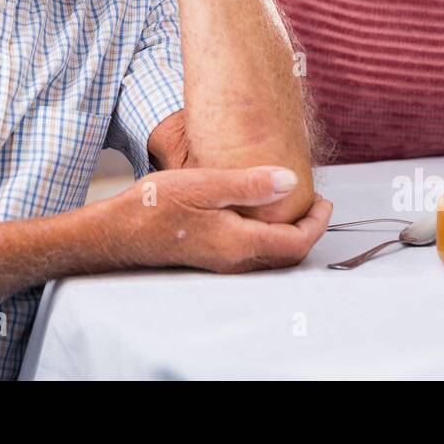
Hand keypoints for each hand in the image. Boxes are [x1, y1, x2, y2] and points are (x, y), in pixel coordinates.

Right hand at [108, 166, 332, 273]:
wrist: (119, 232)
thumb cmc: (156, 207)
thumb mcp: (205, 185)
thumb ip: (250, 185)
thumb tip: (290, 182)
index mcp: (239, 243)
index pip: (295, 243)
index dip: (317, 223)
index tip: (324, 201)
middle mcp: (235, 260)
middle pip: (287, 254)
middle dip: (308, 230)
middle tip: (315, 203)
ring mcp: (223, 262)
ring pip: (271, 255)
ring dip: (289, 233)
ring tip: (291, 204)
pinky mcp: (211, 257)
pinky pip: (253, 252)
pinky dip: (268, 235)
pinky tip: (258, 212)